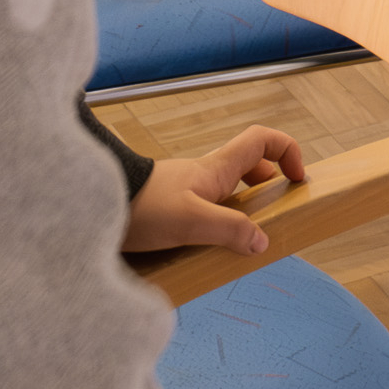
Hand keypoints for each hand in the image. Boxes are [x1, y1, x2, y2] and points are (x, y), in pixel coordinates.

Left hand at [121, 125, 311, 253]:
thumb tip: (263, 241)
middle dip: (270, 186)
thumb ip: (230, 229)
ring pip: (229, 191)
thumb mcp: (191, 221)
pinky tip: (212, 249)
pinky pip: (208, 210)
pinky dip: (219, 224)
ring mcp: (189, 191)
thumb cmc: (140, 207)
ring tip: (247, 239)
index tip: (297, 179)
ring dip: (245, 209)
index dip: (287, 151)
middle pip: (250, 166)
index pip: (262, 140)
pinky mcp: (172, 209)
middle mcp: (206, 175)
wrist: (91, 207)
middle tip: (277, 214)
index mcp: (217, 169)